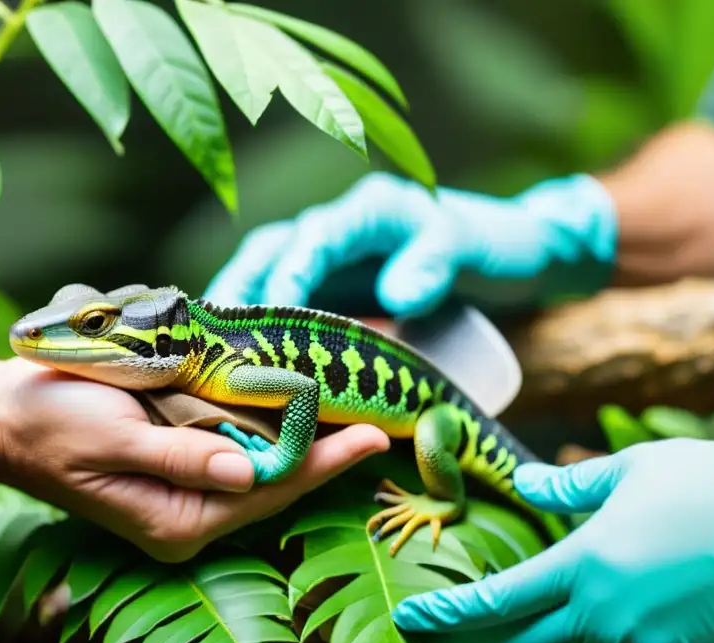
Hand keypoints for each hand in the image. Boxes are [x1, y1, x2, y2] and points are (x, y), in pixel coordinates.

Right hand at [0, 359, 389, 562]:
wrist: (3, 416)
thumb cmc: (49, 426)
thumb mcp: (114, 439)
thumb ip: (183, 458)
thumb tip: (253, 472)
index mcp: (177, 522)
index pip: (269, 493)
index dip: (324, 465)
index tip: (373, 438)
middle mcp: (190, 515)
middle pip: (275, 484)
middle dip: (325, 455)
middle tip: (380, 420)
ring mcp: (185, 492)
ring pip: (261, 465)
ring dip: (301, 438)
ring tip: (351, 410)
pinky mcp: (179, 466)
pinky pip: (237, 448)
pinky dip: (266, 427)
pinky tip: (294, 407)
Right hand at [203, 171, 617, 316]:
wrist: (505, 252)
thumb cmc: (491, 241)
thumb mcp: (473, 243)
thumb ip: (439, 259)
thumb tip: (398, 297)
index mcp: (368, 211)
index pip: (317, 238)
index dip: (291, 273)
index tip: (274, 307)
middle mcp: (336, 230)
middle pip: (271, 253)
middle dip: (240, 291)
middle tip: (212, 336)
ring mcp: (327, 260)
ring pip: (266, 276)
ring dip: (237, 309)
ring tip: (209, 351)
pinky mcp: (327, 289)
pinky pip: (280, 302)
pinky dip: (256, 326)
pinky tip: (238, 360)